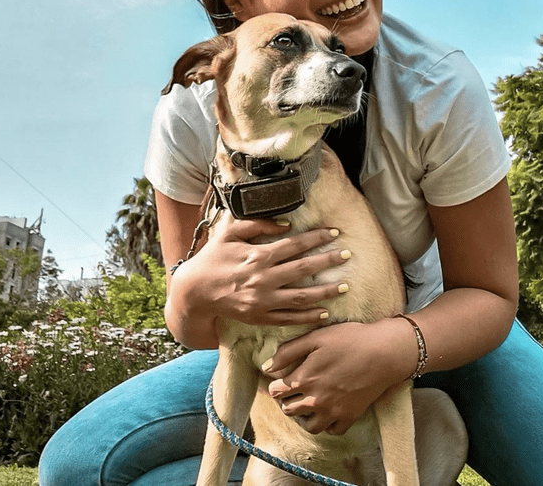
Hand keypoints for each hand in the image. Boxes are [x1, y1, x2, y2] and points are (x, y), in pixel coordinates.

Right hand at [188, 213, 350, 325]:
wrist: (194, 291)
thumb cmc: (212, 258)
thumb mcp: (229, 233)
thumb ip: (257, 224)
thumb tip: (286, 224)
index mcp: (257, 255)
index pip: (294, 244)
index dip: (316, 237)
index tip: (334, 233)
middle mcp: (263, 278)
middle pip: (304, 268)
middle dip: (328, 260)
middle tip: (348, 255)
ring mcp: (263, 300)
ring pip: (301, 296)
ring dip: (325, 291)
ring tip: (344, 286)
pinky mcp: (259, 317)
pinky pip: (289, 318)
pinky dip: (308, 316)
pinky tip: (324, 312)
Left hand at [263, 319, 416, 434]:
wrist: (384, 352)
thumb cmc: (350, 339)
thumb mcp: (316, 337)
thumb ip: (288, 351)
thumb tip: (267, 367)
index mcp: (304, 378)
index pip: (277, 391)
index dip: (275, 384)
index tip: (280, 380)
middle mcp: (316, 400)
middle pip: (288, 410)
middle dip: (286, 400)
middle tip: (292, 390)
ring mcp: (333, 411)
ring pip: (308, 426)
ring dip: (303, 416)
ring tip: (307, 403)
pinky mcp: (349, 417)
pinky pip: (332, 431)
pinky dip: (327, 424)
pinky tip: (327, 410)